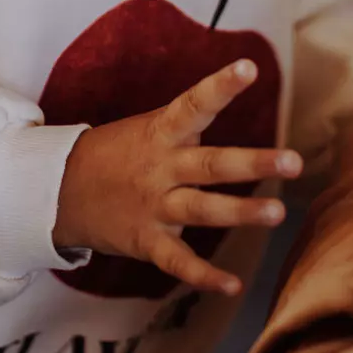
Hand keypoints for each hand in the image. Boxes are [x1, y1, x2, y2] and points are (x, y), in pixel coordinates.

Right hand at [53, 59, 301, 295]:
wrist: (59, 189)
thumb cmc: (116, 153)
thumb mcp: (147, 128)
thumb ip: (187, 124)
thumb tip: (227, 100)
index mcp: (162, 132)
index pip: (195, 103)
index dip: (221, 86)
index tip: (249, 68)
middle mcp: (162, 167)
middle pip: (211, 163)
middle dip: (253, 163)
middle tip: (294, 161)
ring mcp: (154, 205)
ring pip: (202, 209)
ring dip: (241, 213)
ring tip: (278, 213)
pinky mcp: (145, 239)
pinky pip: (177, 261)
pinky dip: (204, 276)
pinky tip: (233, 284)